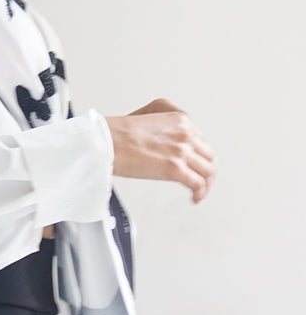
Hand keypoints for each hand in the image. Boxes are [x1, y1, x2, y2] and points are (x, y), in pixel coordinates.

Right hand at [103, 98, 217, 203]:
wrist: (106, 142)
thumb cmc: (117, 133)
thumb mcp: (147, 116)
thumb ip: (164, 124)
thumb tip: (168, 140)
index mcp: (179, 120)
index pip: (202, 141)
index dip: (201, 156)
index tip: (197, 165)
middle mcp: (184, 133)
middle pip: (209, 155)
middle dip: (207, 171)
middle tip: (202, 181)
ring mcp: (181, 150)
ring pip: (208, 171)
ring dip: (206, 185)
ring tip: (200, 192)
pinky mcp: (175, 168)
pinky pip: (198, 184)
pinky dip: (200, 194)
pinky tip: (194, 198)